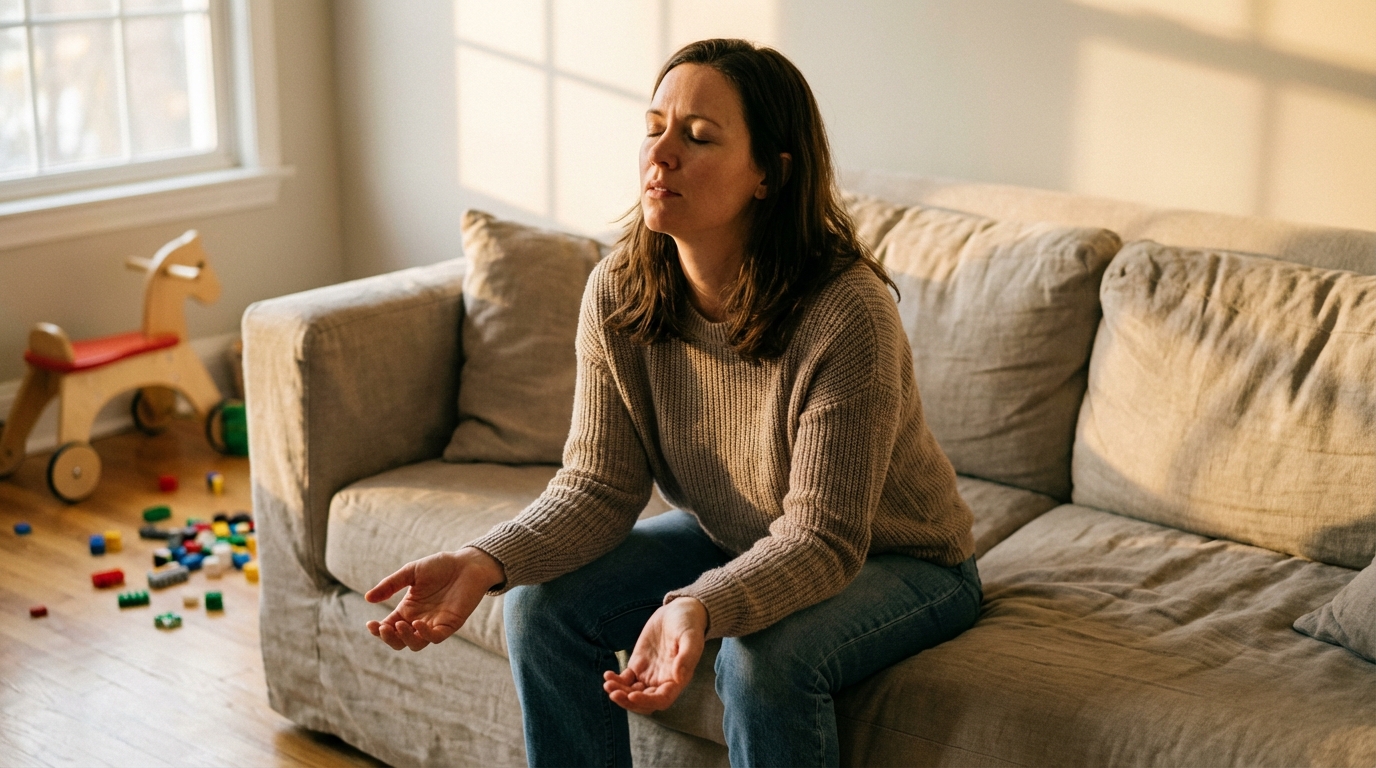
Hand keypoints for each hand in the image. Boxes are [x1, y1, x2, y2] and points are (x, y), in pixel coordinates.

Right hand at [364, 546, 504, 651]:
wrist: (467, 564)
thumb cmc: (440, 566)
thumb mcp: (411, 572)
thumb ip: (390, 585)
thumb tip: (367, 598)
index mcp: (407, 610)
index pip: (388, 627)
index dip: (378, 630)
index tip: (371, 624)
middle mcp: (419, 620)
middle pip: (400, 641)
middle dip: (389, 638)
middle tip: (383, 628)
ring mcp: (434, 624)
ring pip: (416, 644)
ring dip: (405, 638)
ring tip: (399, 625)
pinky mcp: (450, 625)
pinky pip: (435, 637)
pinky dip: (425, 634)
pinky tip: (417, 623)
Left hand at [602, 597, 706, 713]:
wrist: (678, 612)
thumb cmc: (688, 624)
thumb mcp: (691, 637)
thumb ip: (687, 657)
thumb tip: (679, 677)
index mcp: (677, 680)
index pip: (661, 700)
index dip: (646, 701)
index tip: (631, 695)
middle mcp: (662, 682)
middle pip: (643, 701)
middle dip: (627, 700)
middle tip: (613, 692)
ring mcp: (648, 674)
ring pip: (631, 692)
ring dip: (619, 692)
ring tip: (607, 683)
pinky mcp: (638, 665)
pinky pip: (625, 680)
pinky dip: (616, 681)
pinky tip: (607, 675)